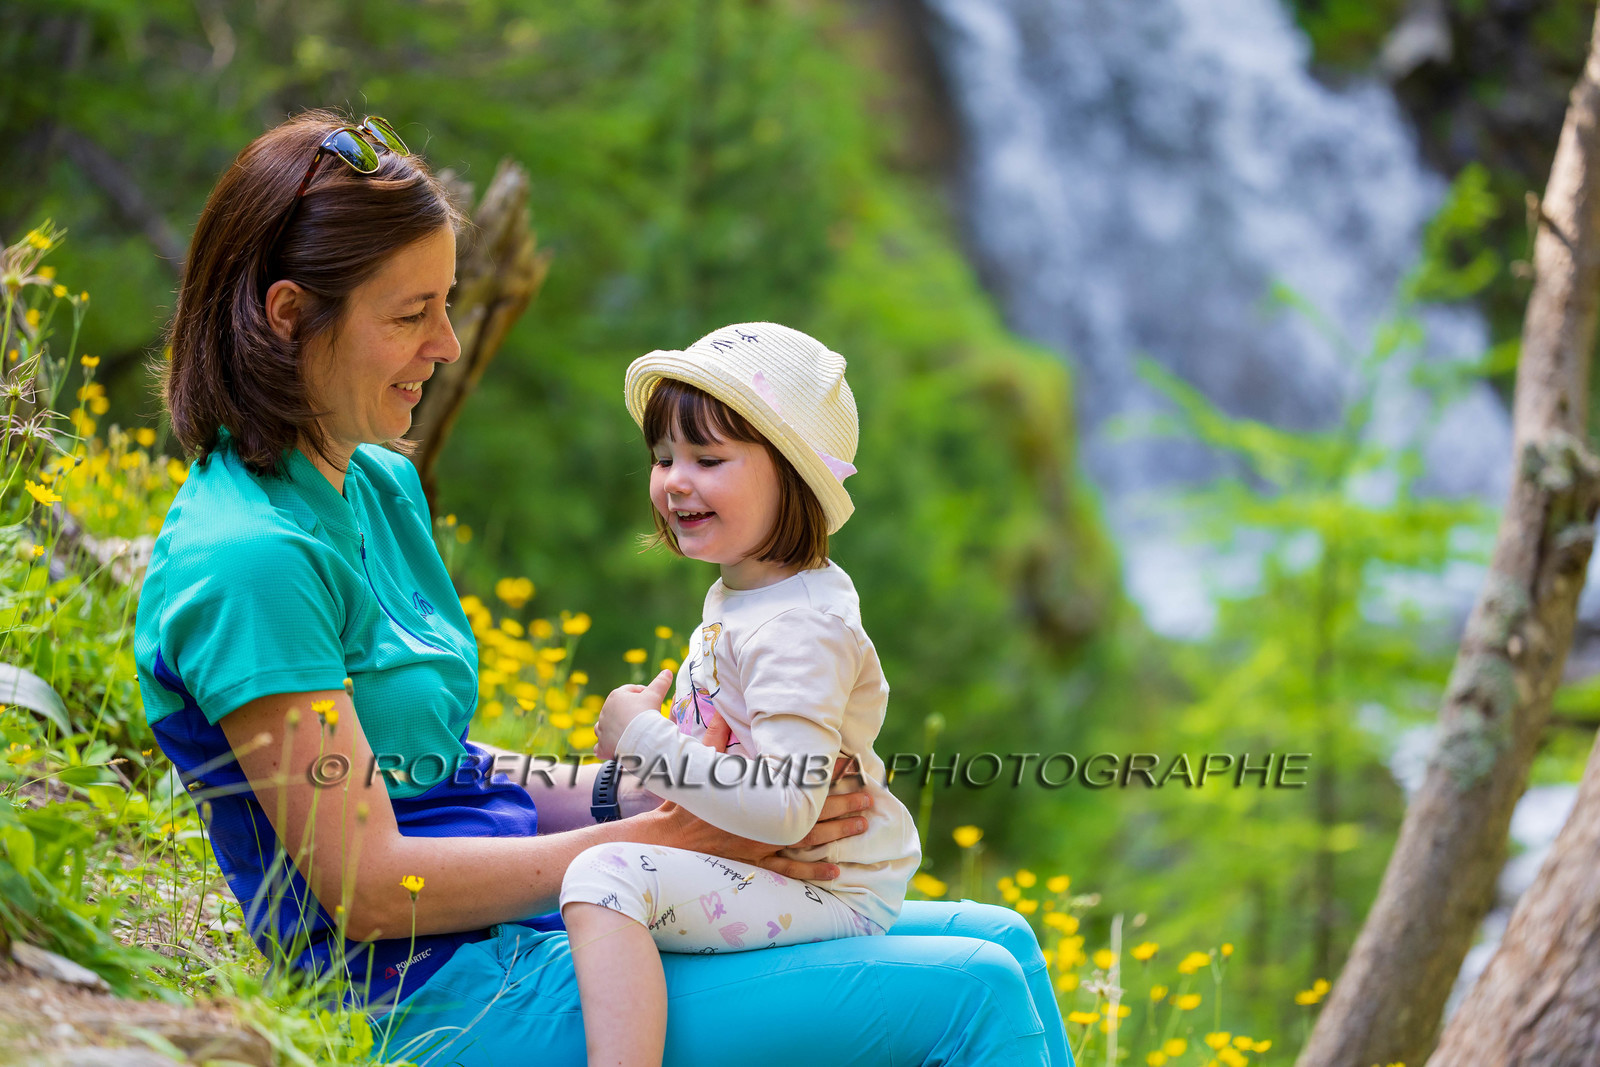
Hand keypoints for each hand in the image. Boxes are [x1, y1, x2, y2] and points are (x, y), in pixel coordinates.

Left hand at [594, 669, 672, 758]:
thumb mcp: (655, 695)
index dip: (641, 694)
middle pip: (617, 709)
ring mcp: (602, 730)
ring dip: (613, 728)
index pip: (629, 691)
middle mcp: (605, 712)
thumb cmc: (646, 714)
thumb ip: (660, 683)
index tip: (651, 700)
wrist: (641, 739)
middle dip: (627, 712)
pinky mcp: (602, 746)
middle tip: (643, 718)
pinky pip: (600, 746)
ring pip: (605, 726)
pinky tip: (614, 747)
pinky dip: (606, 746)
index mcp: (615, 696)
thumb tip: (667, 671)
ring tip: (627, 732)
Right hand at [669, 712, 871, 880]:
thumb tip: (722, 712)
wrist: (670, 839)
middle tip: (869, 797)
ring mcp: (763, 843)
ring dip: (837, 831)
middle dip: (843, 801)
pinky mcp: (756, 862)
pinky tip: (835, 873)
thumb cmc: (685, 802)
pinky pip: (789, 869)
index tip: (850, 764)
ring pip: (809, 838)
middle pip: (813, 809)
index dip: (826, 771)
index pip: (800, 778)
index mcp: (758, 792)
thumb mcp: (700, 764)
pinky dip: (812, 872)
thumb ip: (715, 738)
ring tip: (862, 825)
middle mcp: (765, 818)